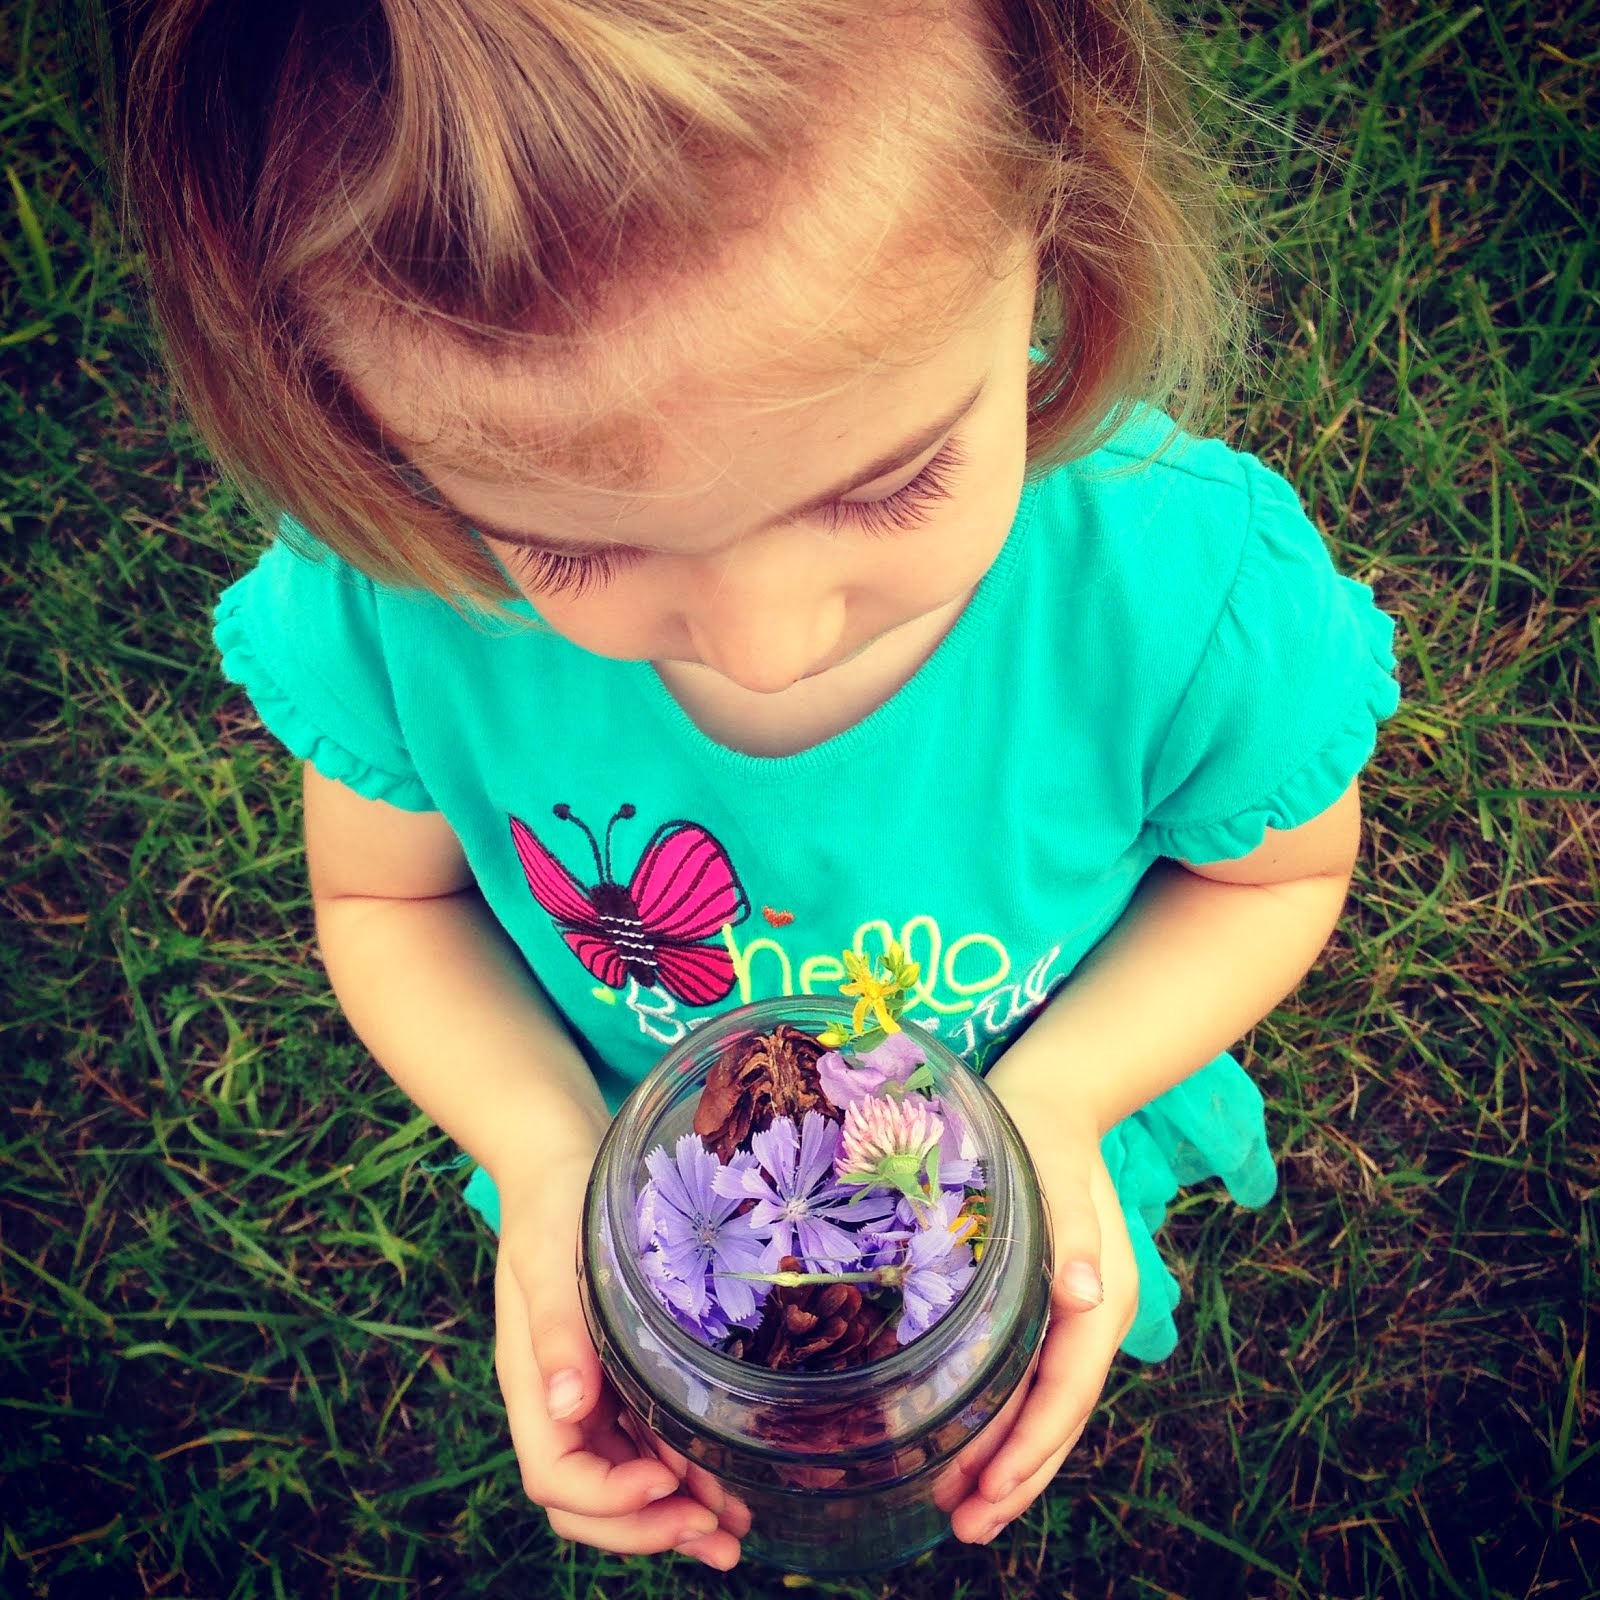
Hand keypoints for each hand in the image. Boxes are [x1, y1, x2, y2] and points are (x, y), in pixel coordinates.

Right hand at [493, 1153, 744, 1568]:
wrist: (565, 1165)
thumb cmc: (552, 1204)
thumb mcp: (550, 1256)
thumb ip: (557, 1329)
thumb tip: (567, 1405)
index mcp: (531, 1384)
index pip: (555, 1475)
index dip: (609, 1497)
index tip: (666, 1479)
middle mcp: (560, 1402)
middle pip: (590, 1500)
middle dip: (650, 1528)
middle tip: (718, 1536)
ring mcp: (592, 1395)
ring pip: (626, 1482)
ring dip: (677, 1515)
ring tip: (737, 1531)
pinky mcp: (623, 1379)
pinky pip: (649, 1445)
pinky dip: (686, 1474)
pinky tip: (730, 1487)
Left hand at [933, 1089, 1138, 1542]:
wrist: (1050, 1096)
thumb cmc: (1043, 1130)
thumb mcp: (1058, 1172)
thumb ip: (1075, 1234)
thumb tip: (1088, 1296)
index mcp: (1103, 1297)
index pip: (1067, 1391)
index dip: (1030, 1447)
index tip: (987, 1493)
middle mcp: (1091, 1317)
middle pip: (1057, 1417)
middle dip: (1015, 1478)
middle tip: (964, 1528)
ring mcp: (1069, 1316)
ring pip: (1041, 1407)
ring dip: (1003, 1460)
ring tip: (956, 1510)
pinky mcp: (1041, 1307)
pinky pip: (1024, 1379)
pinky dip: (998, 1420)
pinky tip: (962, 1445)